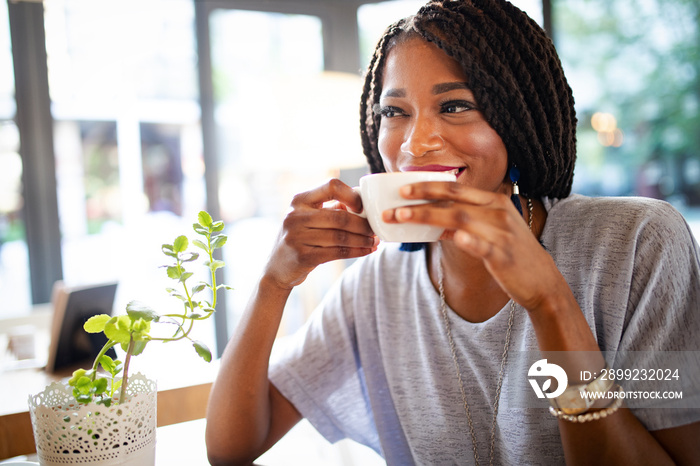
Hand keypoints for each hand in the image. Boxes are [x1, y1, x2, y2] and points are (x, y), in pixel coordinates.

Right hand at [265, 178, 377, 288]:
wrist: (276, 268)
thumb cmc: (300, 238)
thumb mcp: (309, 218)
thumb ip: (332, 208)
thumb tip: (363, 202)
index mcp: (299, 200)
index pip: (331, 186)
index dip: (351, 195)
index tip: (362, 207)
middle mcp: (295, 216)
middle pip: (339, 217)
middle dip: (362, 224)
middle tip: (375, 229)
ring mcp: (296, 237)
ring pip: (340, 237)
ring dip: (362, 240)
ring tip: (374, 241)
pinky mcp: (303, 256)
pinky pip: (337, 253)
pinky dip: (356, 252)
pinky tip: (366, 250)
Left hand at [382, 181, 567, 311]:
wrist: (542, 282)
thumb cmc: (512, 255)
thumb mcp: (491, 231)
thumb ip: (465, 223)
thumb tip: (434, 221)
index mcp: (494, 202)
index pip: (456, 188)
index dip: (429, 186)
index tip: (403, 188)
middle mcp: (498, 212)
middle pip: (453, 200)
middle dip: (421, 198)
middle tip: (395, 202)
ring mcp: (501, 233)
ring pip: (460, 218)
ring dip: (428, 215)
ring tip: (403, 217)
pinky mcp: (503, 255)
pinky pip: (482, 245)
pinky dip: (468, 240)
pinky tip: (453, 237)